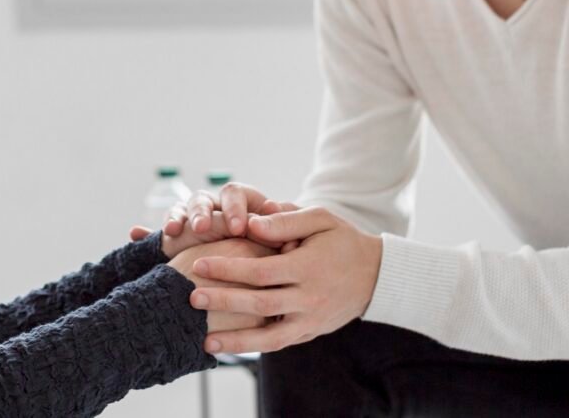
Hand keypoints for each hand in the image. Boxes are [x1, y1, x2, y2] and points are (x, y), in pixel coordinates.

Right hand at [129, 182, 299, 251]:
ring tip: (173, 231)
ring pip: (181, 209)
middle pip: (204, 199)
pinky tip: (134, 232)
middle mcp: (216, 209)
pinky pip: (158, 231)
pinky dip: (147, 232)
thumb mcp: (279, 244)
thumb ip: (280, 233)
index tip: (240, 228)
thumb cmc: (274, 256)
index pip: (235, 193)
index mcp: (242, 204)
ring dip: (177, 216)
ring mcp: (193, 222)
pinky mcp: (175, 239)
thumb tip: (284, 224)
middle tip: (204, 229)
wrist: (253, 278)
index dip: (236, 208)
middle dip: (203, 213)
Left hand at [187, 207, 382, 353]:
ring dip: (237, 341)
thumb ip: (286, 221)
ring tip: (206, 342)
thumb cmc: (343, 240)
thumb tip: (250, 221)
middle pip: (260, 304)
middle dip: (223, 301)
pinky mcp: (311, 332)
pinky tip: (230, 348)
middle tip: (191, 297)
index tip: (199, 263)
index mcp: (308, 266)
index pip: (262, 271)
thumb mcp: (321, 219)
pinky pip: (280, 343)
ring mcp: (311, 319)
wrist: (377, 275)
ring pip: (270, 337)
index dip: (229, 269)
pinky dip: (255, 347)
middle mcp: (309, 297)